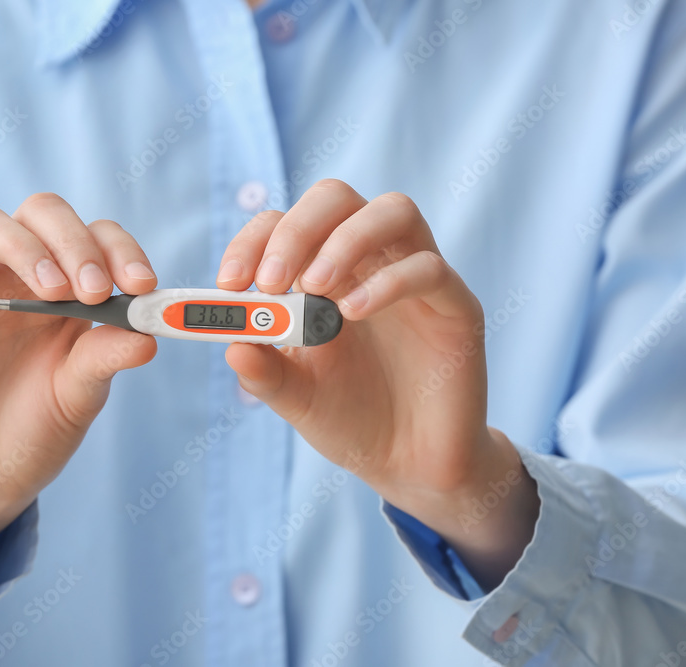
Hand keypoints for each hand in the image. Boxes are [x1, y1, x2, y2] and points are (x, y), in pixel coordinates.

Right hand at [0, 193, 157, 592]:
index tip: (141, 285)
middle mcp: (16, 278)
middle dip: (74, 242)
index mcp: (66, 289)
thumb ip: (104, 359)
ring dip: (23, 244)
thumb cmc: (35, 432)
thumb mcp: (79, 397)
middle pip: (41, 213)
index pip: (94, 237)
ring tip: (50, 291)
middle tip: (93, 291)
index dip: (119, 249)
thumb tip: (148, 337)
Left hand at [218, 179, 538, 589]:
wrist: (410, 463)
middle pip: (337, 198)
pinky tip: (355, 313)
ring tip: (316, 288)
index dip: (254, 241)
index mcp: (322, 273)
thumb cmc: (351, 419)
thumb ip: (265, 372)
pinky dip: (388, 282)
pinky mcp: (456, 306)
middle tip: (272, 281)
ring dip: (346, 240)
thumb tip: (232, 345)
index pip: (285, 223)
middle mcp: (369, 263)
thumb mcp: (296, 398)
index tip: (230, 283)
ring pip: (394, 212)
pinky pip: (429, 269)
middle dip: (297, 229)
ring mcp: (415, 279)